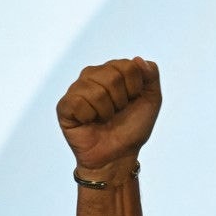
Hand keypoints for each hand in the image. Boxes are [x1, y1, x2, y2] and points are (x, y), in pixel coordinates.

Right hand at [57, 57, 161, 178]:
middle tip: (118, 112)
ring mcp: (77, 89)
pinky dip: (91, 117)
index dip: (135, 88)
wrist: (119, 155)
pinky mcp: (65, 106)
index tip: (132, 101)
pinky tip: (90, 122)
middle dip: (122, 100)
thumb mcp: (151, 101)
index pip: (128, 66)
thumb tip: (138, 59)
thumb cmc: (132, 128)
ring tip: (104, 118)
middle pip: (113, 76)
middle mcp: (92, 75)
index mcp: (112, 71)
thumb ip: (150, 76)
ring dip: (107, 111)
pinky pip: (79, 103)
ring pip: (96, 90)